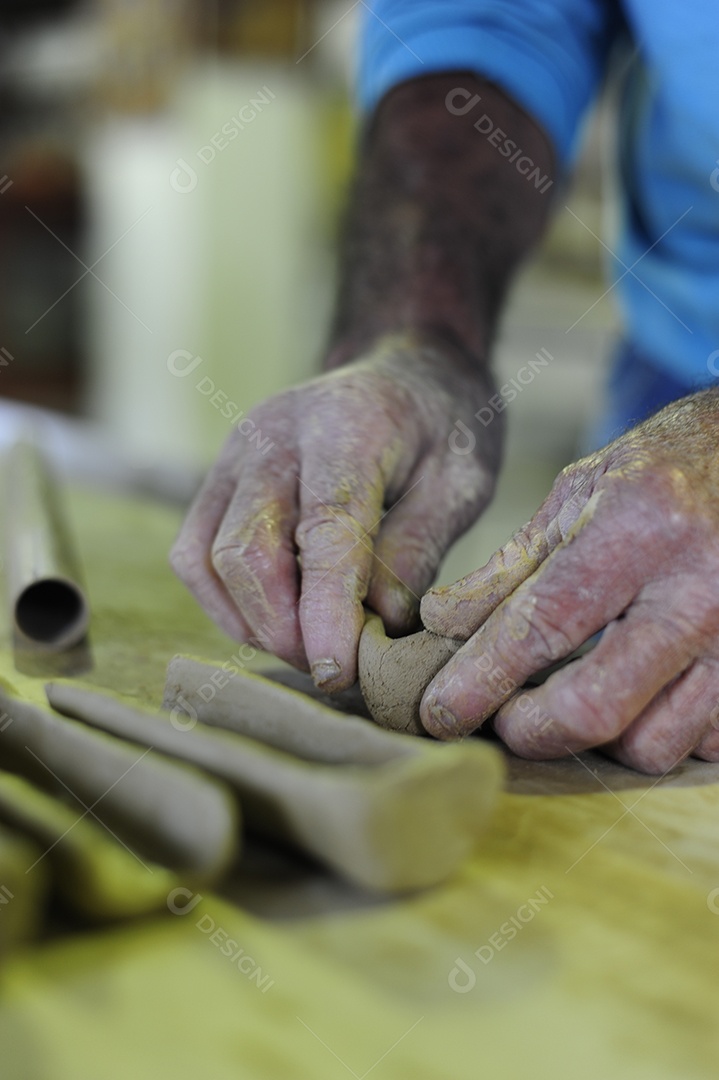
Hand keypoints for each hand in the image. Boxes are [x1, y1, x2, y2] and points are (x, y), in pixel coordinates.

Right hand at [171, 333, 501, 690]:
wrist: (403, 371)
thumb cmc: (441, 427)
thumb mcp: (462, 480)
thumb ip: (419, 545)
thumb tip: (379, 622)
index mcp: (347, 425)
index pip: (324, 530)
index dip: (326, 611)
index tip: (339, 671)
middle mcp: (274, 434)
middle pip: (246, 549)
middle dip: (283, 629)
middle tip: (334, 668)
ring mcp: (234, 454)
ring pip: (207, 559)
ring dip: (252, 622)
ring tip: (310, 647)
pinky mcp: (217, 479)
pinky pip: (194, 555)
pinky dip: (227, 603)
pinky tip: (276, 621)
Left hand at [419, 390, 718, 773]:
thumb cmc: (664, 470)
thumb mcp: (580, 492)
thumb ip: (511, 564)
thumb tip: (441, 622)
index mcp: (643, 530)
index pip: (543, 624)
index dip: (480, 678)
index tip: (439, 711)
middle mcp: (699, 591)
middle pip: (596, 708)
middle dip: (530, 730)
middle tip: (505, 718)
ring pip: (651, 745)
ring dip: (596, 740)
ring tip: (574, 697)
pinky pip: (702, 745)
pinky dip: (657, 733)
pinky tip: (637, 696)